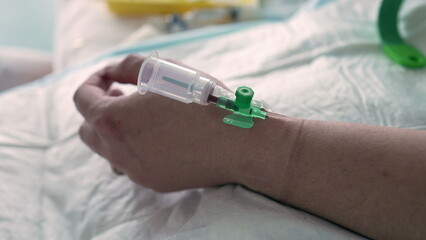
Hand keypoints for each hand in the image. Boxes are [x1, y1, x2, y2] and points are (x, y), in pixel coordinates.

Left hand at [73, 55, 273, 191]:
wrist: (235, 142)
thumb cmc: (200, 101)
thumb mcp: (162, 69)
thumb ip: (128, 66)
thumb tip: (112, 72)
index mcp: (112, 121)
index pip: (82, 98)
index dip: (95, 80)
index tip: (113, 76)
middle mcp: (117, 152)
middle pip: (88, 130)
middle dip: (99, 109)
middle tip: (123, 96)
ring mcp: (135, 171)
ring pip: (109, 152)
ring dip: (115, 132)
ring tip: (141, 118)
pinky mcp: (154, 182)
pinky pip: (133, 164)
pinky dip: (137, 148)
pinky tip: (162, 136)